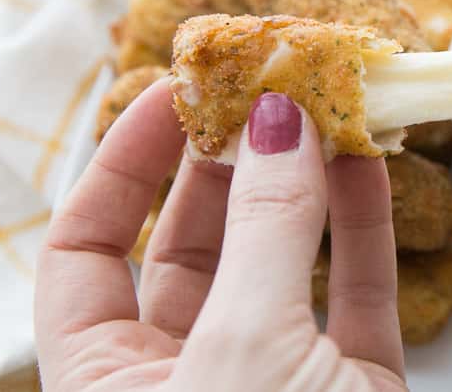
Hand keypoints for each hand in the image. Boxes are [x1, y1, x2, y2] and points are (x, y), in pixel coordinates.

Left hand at [35, 85, 405, 391]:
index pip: (84, 252)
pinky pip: (353, 293)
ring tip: (324, 110)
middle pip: (192, 244)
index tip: (170, 94)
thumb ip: (264, 230)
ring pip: (280, 262)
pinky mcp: (353, 385)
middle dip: (229, 161)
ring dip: (306, 183)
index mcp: (109, 380)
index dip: (121, 165)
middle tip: (261, 89)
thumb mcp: (242, 347)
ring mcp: (274, 377)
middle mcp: (185, 373)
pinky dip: (363, 227)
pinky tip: (367, 163)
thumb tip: (278, 120)